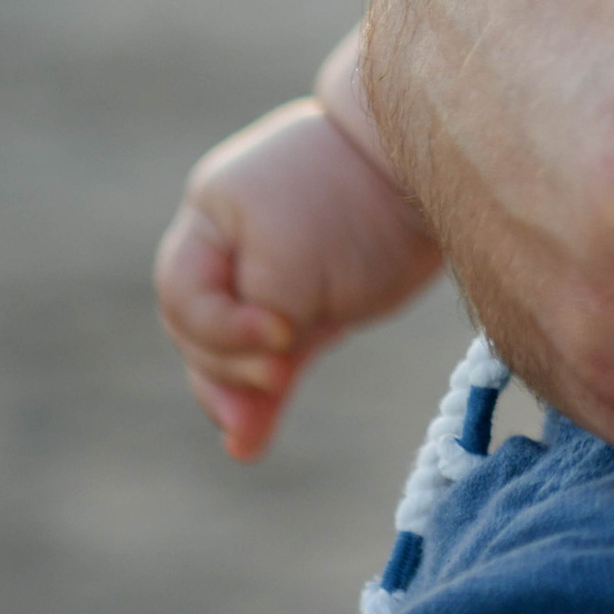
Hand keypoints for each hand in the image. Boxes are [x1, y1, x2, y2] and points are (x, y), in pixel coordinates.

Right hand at [156, 98, 442, 459]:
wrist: (430, 168)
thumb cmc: (353, 203)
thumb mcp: (291, 263)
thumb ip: (256, 340)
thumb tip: (238, 440)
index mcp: (212, 216)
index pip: (182, 295)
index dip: (221, 327)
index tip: (281, 333)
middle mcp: (231, 249)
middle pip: (199, 331)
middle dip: (230, 364)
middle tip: (278, 376)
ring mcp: (269, 280)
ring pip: (233, 354)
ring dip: (240, 394)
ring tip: (249, 433)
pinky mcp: (308, 308)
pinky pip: (271, 360)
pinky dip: (264, 398)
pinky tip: (251, 444)